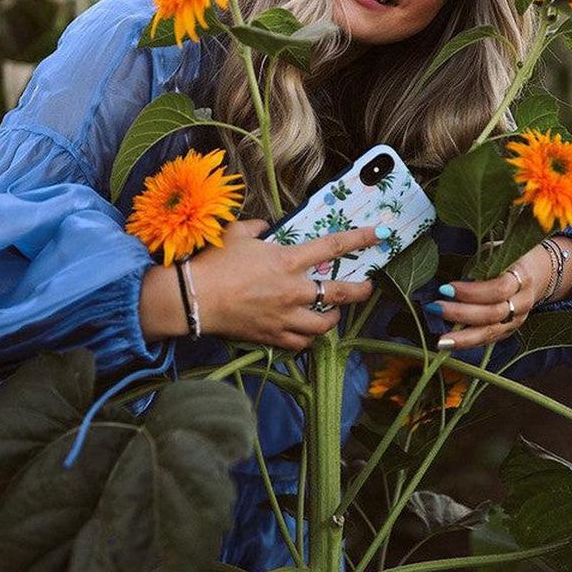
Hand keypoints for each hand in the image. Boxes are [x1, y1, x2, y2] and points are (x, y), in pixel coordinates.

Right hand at [189, 219, 378, 351]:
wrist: (193, 298)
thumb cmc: (213, 262)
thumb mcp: (236, 233)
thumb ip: (256, 227)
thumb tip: (264, 227)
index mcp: (287, 260)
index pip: (333, 246)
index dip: (360, 238)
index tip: (378, 234)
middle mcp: (293, 290)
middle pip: (340, 294)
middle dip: (360, 291)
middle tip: (367, 288)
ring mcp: (284, 316)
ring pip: (324, 325)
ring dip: (333, 319)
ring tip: (333, 315)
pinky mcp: (272, 336)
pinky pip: (300, 343)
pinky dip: (307, 339)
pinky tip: (305, 333)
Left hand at [430, 236, 571, 351]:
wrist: (541, 272)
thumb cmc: (511, 258)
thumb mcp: (499, 251)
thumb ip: (480, 264)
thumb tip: (449, 279)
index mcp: (521, 276)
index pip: (498, 289)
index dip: (471, 291)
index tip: (445, 288)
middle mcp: (522, 301)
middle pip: (493, 314)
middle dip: (461, 313)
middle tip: (435, 308)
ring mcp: (518, 319)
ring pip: (492, 333)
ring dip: (463, 338)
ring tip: (440, 341)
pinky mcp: (511, 330)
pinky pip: (490, 340)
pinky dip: (469, 343)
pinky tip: (450, 344)